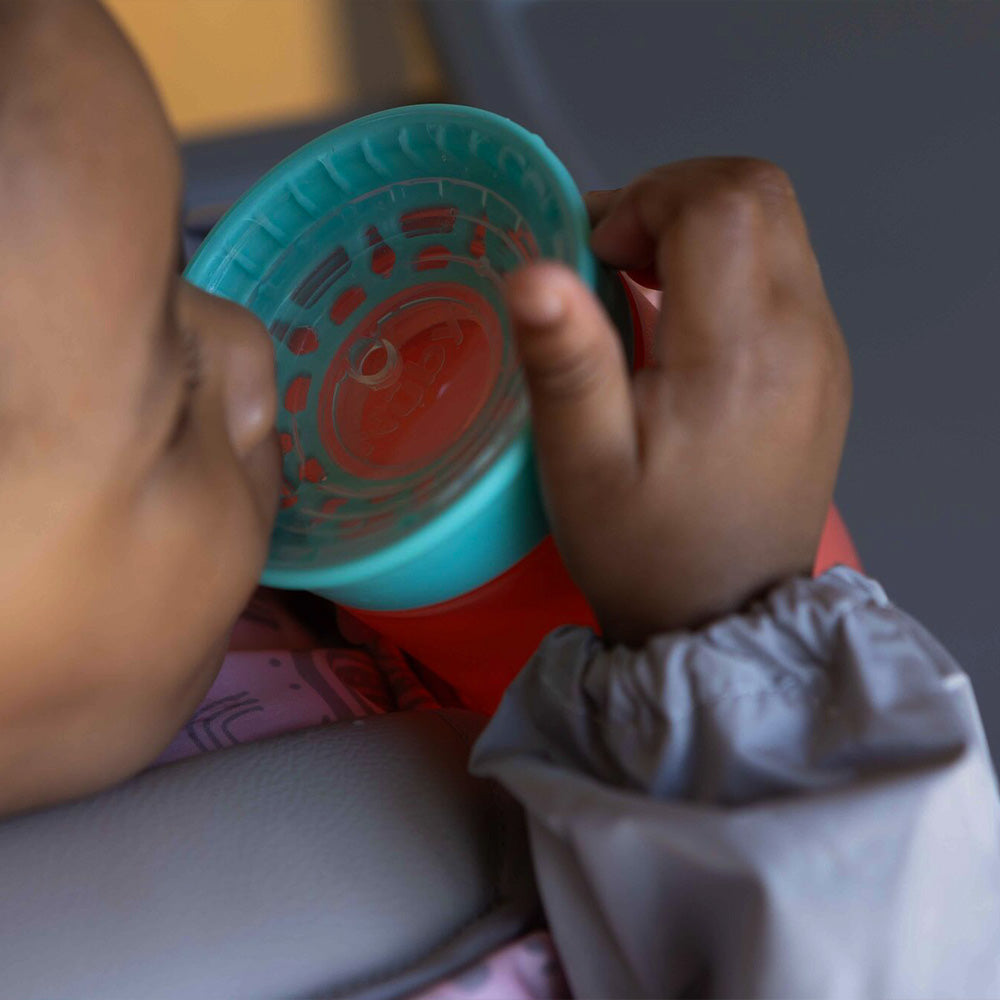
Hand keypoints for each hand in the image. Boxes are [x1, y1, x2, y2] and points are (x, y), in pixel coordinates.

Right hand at [503, 159, 850, 643]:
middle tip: (613, 260)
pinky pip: (784, 270)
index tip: (594, 258)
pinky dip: (728, 264)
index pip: (719, 203)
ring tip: (641, 286)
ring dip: (701, 227)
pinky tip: (684, 322)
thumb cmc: (643, 550)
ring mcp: (824, 350)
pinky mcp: (825, 367)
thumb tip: (532, 271)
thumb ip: (566, 362)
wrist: (724, 617)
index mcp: (739, 353)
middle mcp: (802, 335)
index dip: (645, 199)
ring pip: (777, 224)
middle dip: (674, 197)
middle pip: (757, 192)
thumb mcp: (582, 467)